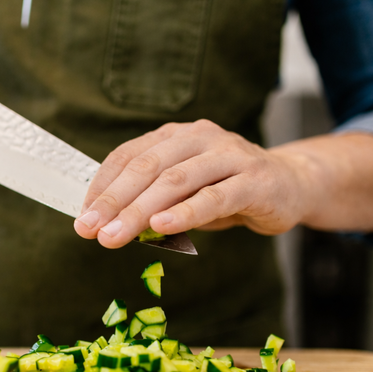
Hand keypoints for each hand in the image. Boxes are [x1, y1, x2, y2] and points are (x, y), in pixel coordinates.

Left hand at [73, 120, 313, 248]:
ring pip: (176, 181)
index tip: (82, 217)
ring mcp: (229, 155)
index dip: (102, 186)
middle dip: (114, 201)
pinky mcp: (254, 179)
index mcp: (175, 135)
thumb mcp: (184, 192)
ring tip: (115, 236)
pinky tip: (162, 226)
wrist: (290, 184)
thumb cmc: (227, 189)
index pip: (128, 156)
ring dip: (140, 211)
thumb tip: (108, 223)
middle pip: (147, 167)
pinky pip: (214, 196)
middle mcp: (199, 137)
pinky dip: (186, 212)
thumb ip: (152, 201)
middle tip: (89, 229)